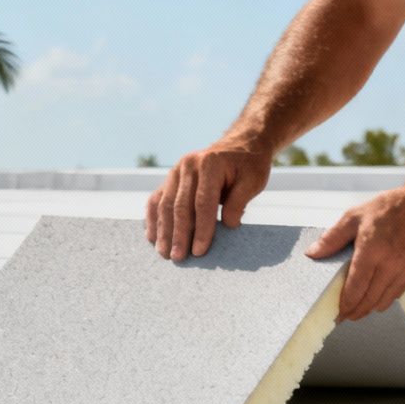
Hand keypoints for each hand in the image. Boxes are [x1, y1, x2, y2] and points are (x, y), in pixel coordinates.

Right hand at [145, 142, 271, 261]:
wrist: (239, 145)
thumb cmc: (248, 166)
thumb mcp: (253, 181)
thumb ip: (239, 202)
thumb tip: (228, 226)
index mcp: (210, 164)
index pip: (203, 202)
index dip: (202, 229)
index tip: (200, 251)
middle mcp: (188, 165)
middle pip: (180, 205)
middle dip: (178, 234)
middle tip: (178, 258)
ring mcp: (175, 171)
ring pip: (164, 205)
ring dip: (163, 231)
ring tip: (164, 253)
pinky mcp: (169, 178)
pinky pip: (156, 200)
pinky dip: (153, 219)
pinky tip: (152, 237)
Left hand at [304, 186, 404, 321]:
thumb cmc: (391, 207)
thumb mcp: (355, 216)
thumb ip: (332, 237)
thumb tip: (312, 254)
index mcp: (371, 251)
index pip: (354, 290)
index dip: (344, 306)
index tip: (336, 314)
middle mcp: (390, 265)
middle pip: (368, 301)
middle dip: (355, 313)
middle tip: (345, 317)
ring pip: (384, 302)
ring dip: (370, 308)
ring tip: (359, 309)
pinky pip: (398, 294)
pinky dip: (386, 298)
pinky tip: (377, 294)